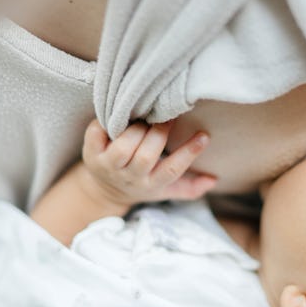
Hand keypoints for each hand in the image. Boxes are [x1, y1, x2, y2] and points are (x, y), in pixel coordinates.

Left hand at [79, 119, 216, 207]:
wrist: (104, 190)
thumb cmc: (141, 182)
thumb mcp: (165, 189)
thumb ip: (190, 187)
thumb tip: (214, 180)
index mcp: (151, 184)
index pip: (172, 170)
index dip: (189, 153)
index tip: (204, 135)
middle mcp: (130, 177)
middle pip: (146, 157)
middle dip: (158, 134)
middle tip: (166, 117)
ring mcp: (109, 166)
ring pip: (123, 148)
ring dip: (136, 129)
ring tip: (144, 117)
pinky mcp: (91, 153)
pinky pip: (96, 134)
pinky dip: (106, 123)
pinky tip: (118, 116)